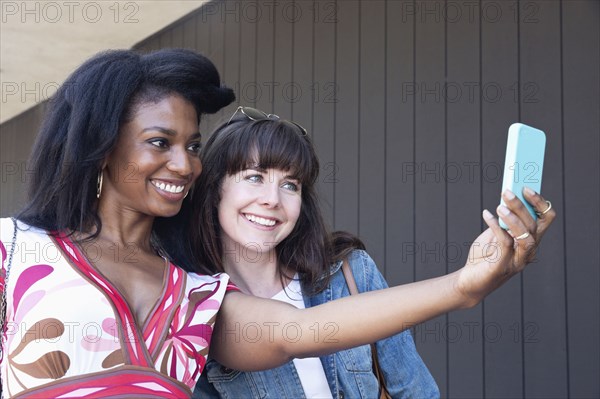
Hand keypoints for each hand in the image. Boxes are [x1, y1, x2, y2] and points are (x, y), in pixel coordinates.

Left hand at [456, 188, 555, 306]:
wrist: (469, 282)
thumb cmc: (483, 257)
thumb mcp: (495, 234)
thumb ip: (503, 220)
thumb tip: (506, 197)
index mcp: (530, 240)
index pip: (545, 219)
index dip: (539, 202)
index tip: (526, 187)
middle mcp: (528, 251)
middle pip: (535, 225)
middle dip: (522, 206)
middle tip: (507, 192)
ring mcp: (517, 261)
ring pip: (526, 237)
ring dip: (514, 219)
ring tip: (499, 206)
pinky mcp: (503, 267)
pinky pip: (505, 244)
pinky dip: (496, 227)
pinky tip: (487, 215)